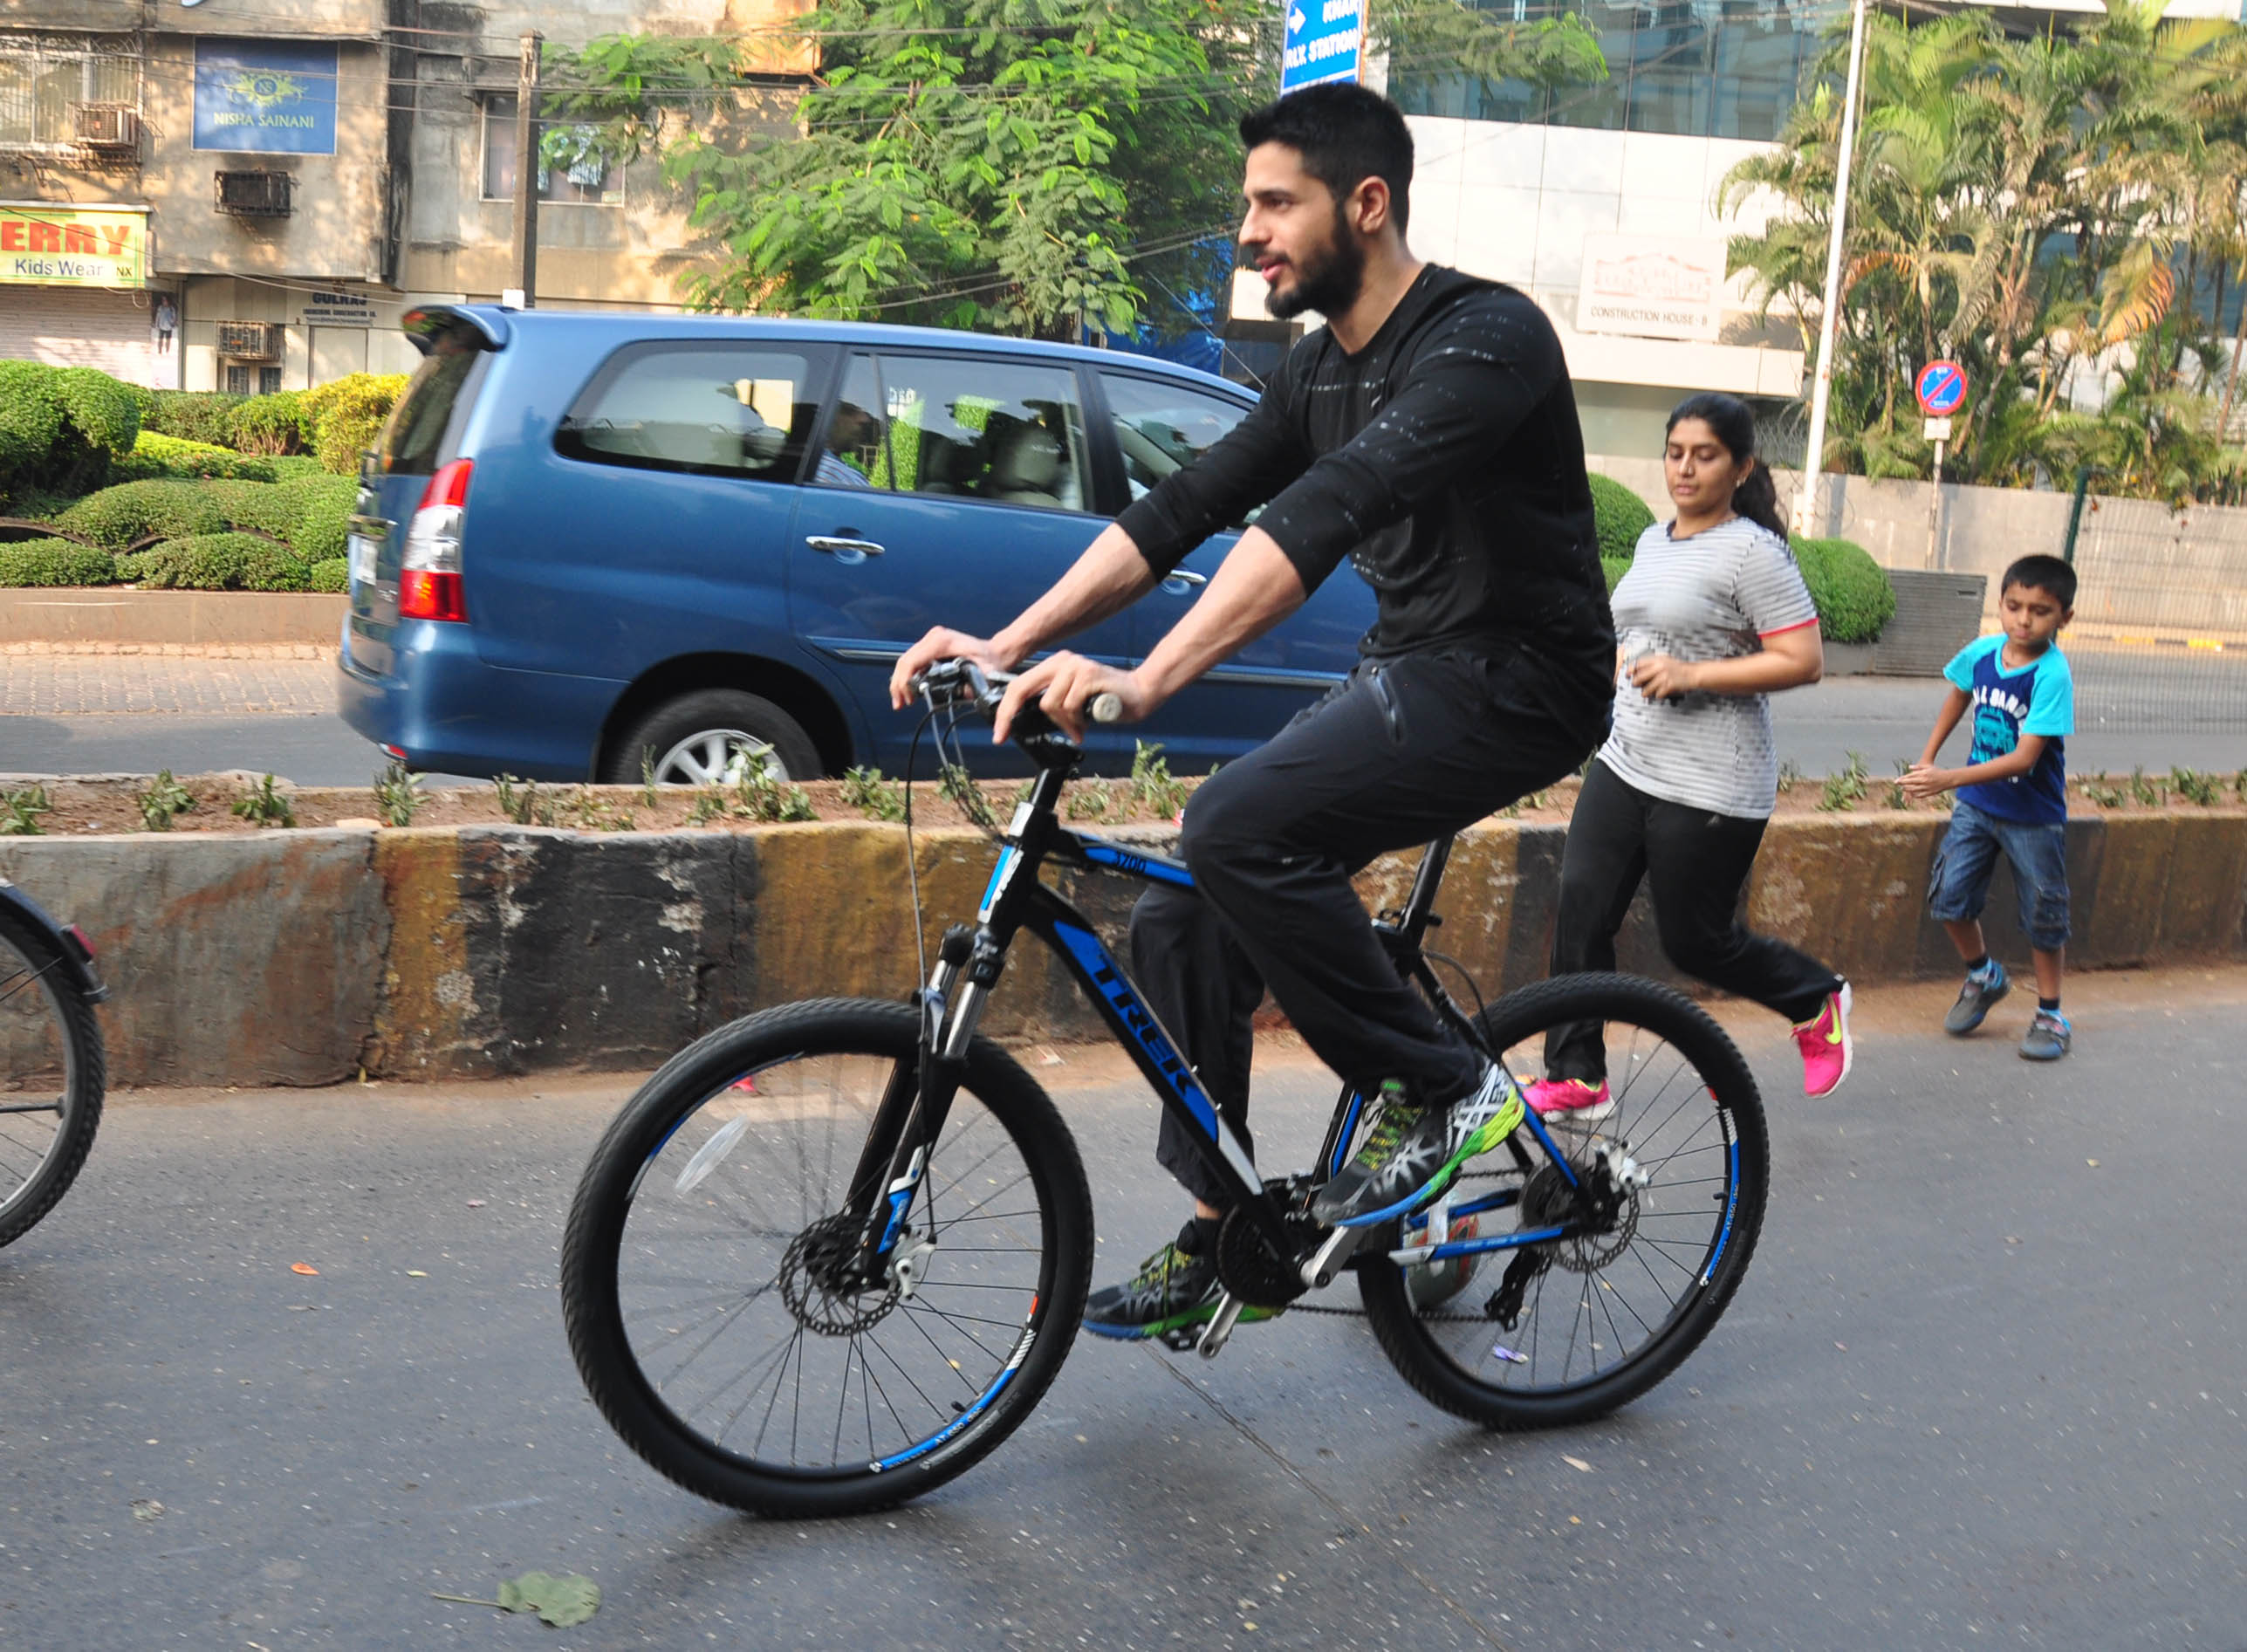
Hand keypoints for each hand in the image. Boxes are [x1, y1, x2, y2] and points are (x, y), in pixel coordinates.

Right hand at [890, 628, 1015, 710]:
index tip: (907, 698)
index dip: (905, 681)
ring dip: (900, 681)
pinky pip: (913, 660)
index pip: (913, 661)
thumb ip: (973, 685)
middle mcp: (934, 637)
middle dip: (899, 684)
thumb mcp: (985, 673)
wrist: (995, 652)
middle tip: (900, 704)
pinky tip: (907, 690)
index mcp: (942, 641)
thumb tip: (959, 696)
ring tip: (902, 701)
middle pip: (905, 661)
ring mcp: (931, 639)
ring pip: (906, 660)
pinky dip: (907, 675)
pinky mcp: (931, 645)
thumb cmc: (990, 660)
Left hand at [993, 653, 1151, 744]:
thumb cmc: (1104, 701)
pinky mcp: (1088, 675)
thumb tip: (1025, 722)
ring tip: (1078, 729)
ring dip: (1062, 723)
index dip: (1004, 710)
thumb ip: (1051, 704)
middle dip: (1008, 715)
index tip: (999, 733)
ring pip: (1049, 704)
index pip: (1018, 685)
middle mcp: (1062, 661)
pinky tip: (1086, 724)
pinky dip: (1076, 722)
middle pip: (1021, 689)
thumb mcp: (1071, 701)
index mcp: (1054, 665)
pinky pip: (1069, 706)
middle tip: (1003, 736)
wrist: (1138, 694)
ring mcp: (1075, 666)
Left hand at [1628, 653, 1700, 701]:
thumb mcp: (1665, 659)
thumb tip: (1638, 667)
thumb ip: (1653, 662)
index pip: (1639, 663)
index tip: (1627, 673)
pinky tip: (1658, 694)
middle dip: (1635, 682)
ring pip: (1647, 688)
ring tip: (1644, 693)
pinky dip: (1657, 695)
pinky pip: (1658, 693)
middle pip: (1640, 676)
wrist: (1692, 673)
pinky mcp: (1669, 686)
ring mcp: (1664, 677)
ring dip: (1645, 692)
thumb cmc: (1678, 667)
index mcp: (1658, 659)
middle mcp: (1660, 667)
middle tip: (1635, 684)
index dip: (1631, 669)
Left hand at [1901, 762, 1951, 799]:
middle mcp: (1924, 781)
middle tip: (1897, 784)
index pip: (1910, 776)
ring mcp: (1926, 787)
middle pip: (1910, 783)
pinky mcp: (1929, 793)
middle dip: (1902, 784)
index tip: (1896, 780)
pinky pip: (1919, 795)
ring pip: (1913, 790)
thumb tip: (1909, 767)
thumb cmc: (1937, 771)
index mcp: (1923, 774)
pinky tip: (1911, 793)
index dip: (1902, 779)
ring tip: (1903, 788)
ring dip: (1907, 789)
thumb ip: (1918, 767)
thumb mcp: (1928, 767)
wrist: (1948, 779)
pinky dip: (1914, 794)